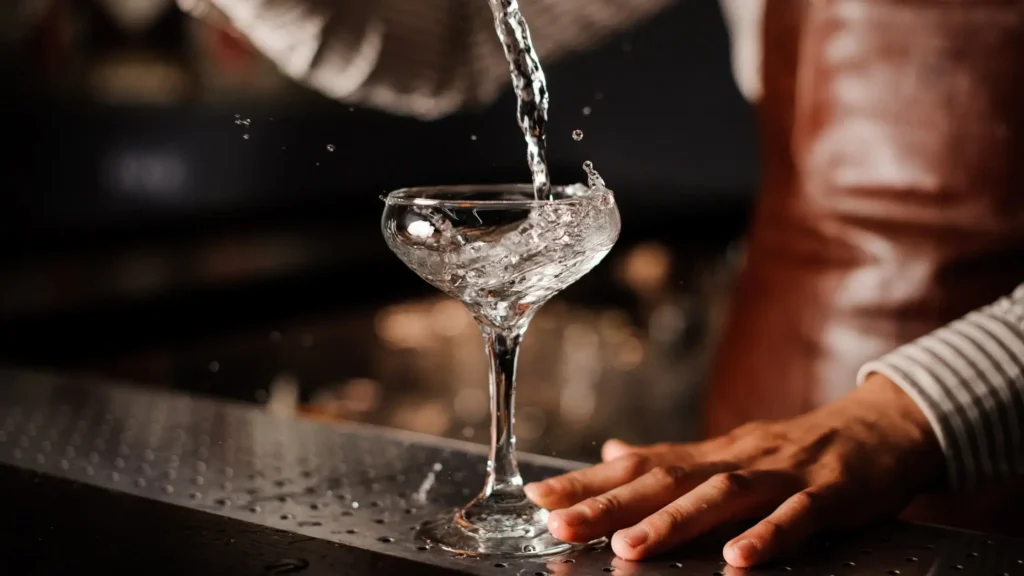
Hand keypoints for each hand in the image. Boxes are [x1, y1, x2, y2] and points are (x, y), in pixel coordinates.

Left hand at [524, 374, 943, 565]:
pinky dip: (767, 536)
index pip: (637, 467)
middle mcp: (733, 460)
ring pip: (720, 495)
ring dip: (673, 521)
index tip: (539, 501)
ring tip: (630, 547)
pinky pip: (796, 517)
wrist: (875, 428)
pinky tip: (738, 559)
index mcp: (706, 456)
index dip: (587, 483)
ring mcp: (779, 475)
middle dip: (609, 505)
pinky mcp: (827, 494)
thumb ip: (669, 460)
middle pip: (665, 480)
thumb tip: (610, 453)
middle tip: (562, 527)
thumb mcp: (725, 452)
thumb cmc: (792, 450)